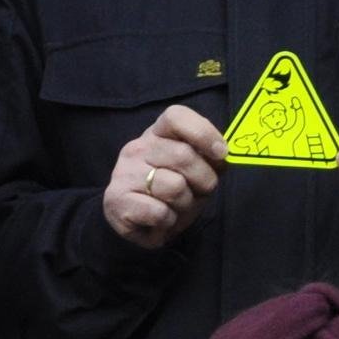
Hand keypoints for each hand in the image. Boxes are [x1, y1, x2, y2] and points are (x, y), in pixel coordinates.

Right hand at [102, 106, 227, 247]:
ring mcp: (124, 173)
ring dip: (186, 204)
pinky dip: (169, 221)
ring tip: (176, 207)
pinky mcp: (117, 201)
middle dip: (204, 181)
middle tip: (199, 193)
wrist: (136, 221)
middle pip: (183, 155)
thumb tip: (221, 154)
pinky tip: (161, 220)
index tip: (220, 154)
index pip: (176, 117)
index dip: (203, 133)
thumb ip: (207, 157)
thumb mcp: (194, 170)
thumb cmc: (171, 191)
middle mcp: (137, 148)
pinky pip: (160, 213)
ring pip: (174, 187)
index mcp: (157, 134)